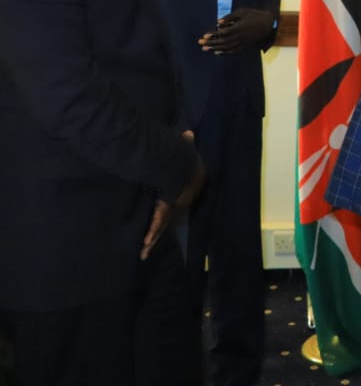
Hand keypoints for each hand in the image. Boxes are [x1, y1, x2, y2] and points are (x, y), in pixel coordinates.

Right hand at [141, 132, 204, 258]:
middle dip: (161, 227)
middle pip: (170, 215)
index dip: (173, 204)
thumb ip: (186, 142)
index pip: (179, 198)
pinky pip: (157, 224)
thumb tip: (188, 133)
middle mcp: (183, 198)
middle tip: (153, 240)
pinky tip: (145, 248)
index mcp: (189, 185)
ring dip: (154, 237)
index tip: (168, 210)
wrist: (181, 162)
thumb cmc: (182, 152)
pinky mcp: (165, 209)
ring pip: (162, 224)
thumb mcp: (184, 147)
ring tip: (145, 252)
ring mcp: (175, 206)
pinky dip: (151, 234)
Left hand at [199, 8, 274, 53]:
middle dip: (211, 43)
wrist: (268, 23)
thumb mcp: (242, 12)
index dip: (213, 35)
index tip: (204, 35)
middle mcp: (239, 37)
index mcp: (238, 28)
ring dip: (215, 48)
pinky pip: (233, 50)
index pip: (223, 33)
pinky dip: (225, 52)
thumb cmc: (254, 15)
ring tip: (205, 49)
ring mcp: (242, 42)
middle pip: (223, 41)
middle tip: (200, 43)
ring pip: (227, 47)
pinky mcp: (245, 45)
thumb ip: (230, 17)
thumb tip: (218, 22)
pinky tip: (217, 52)